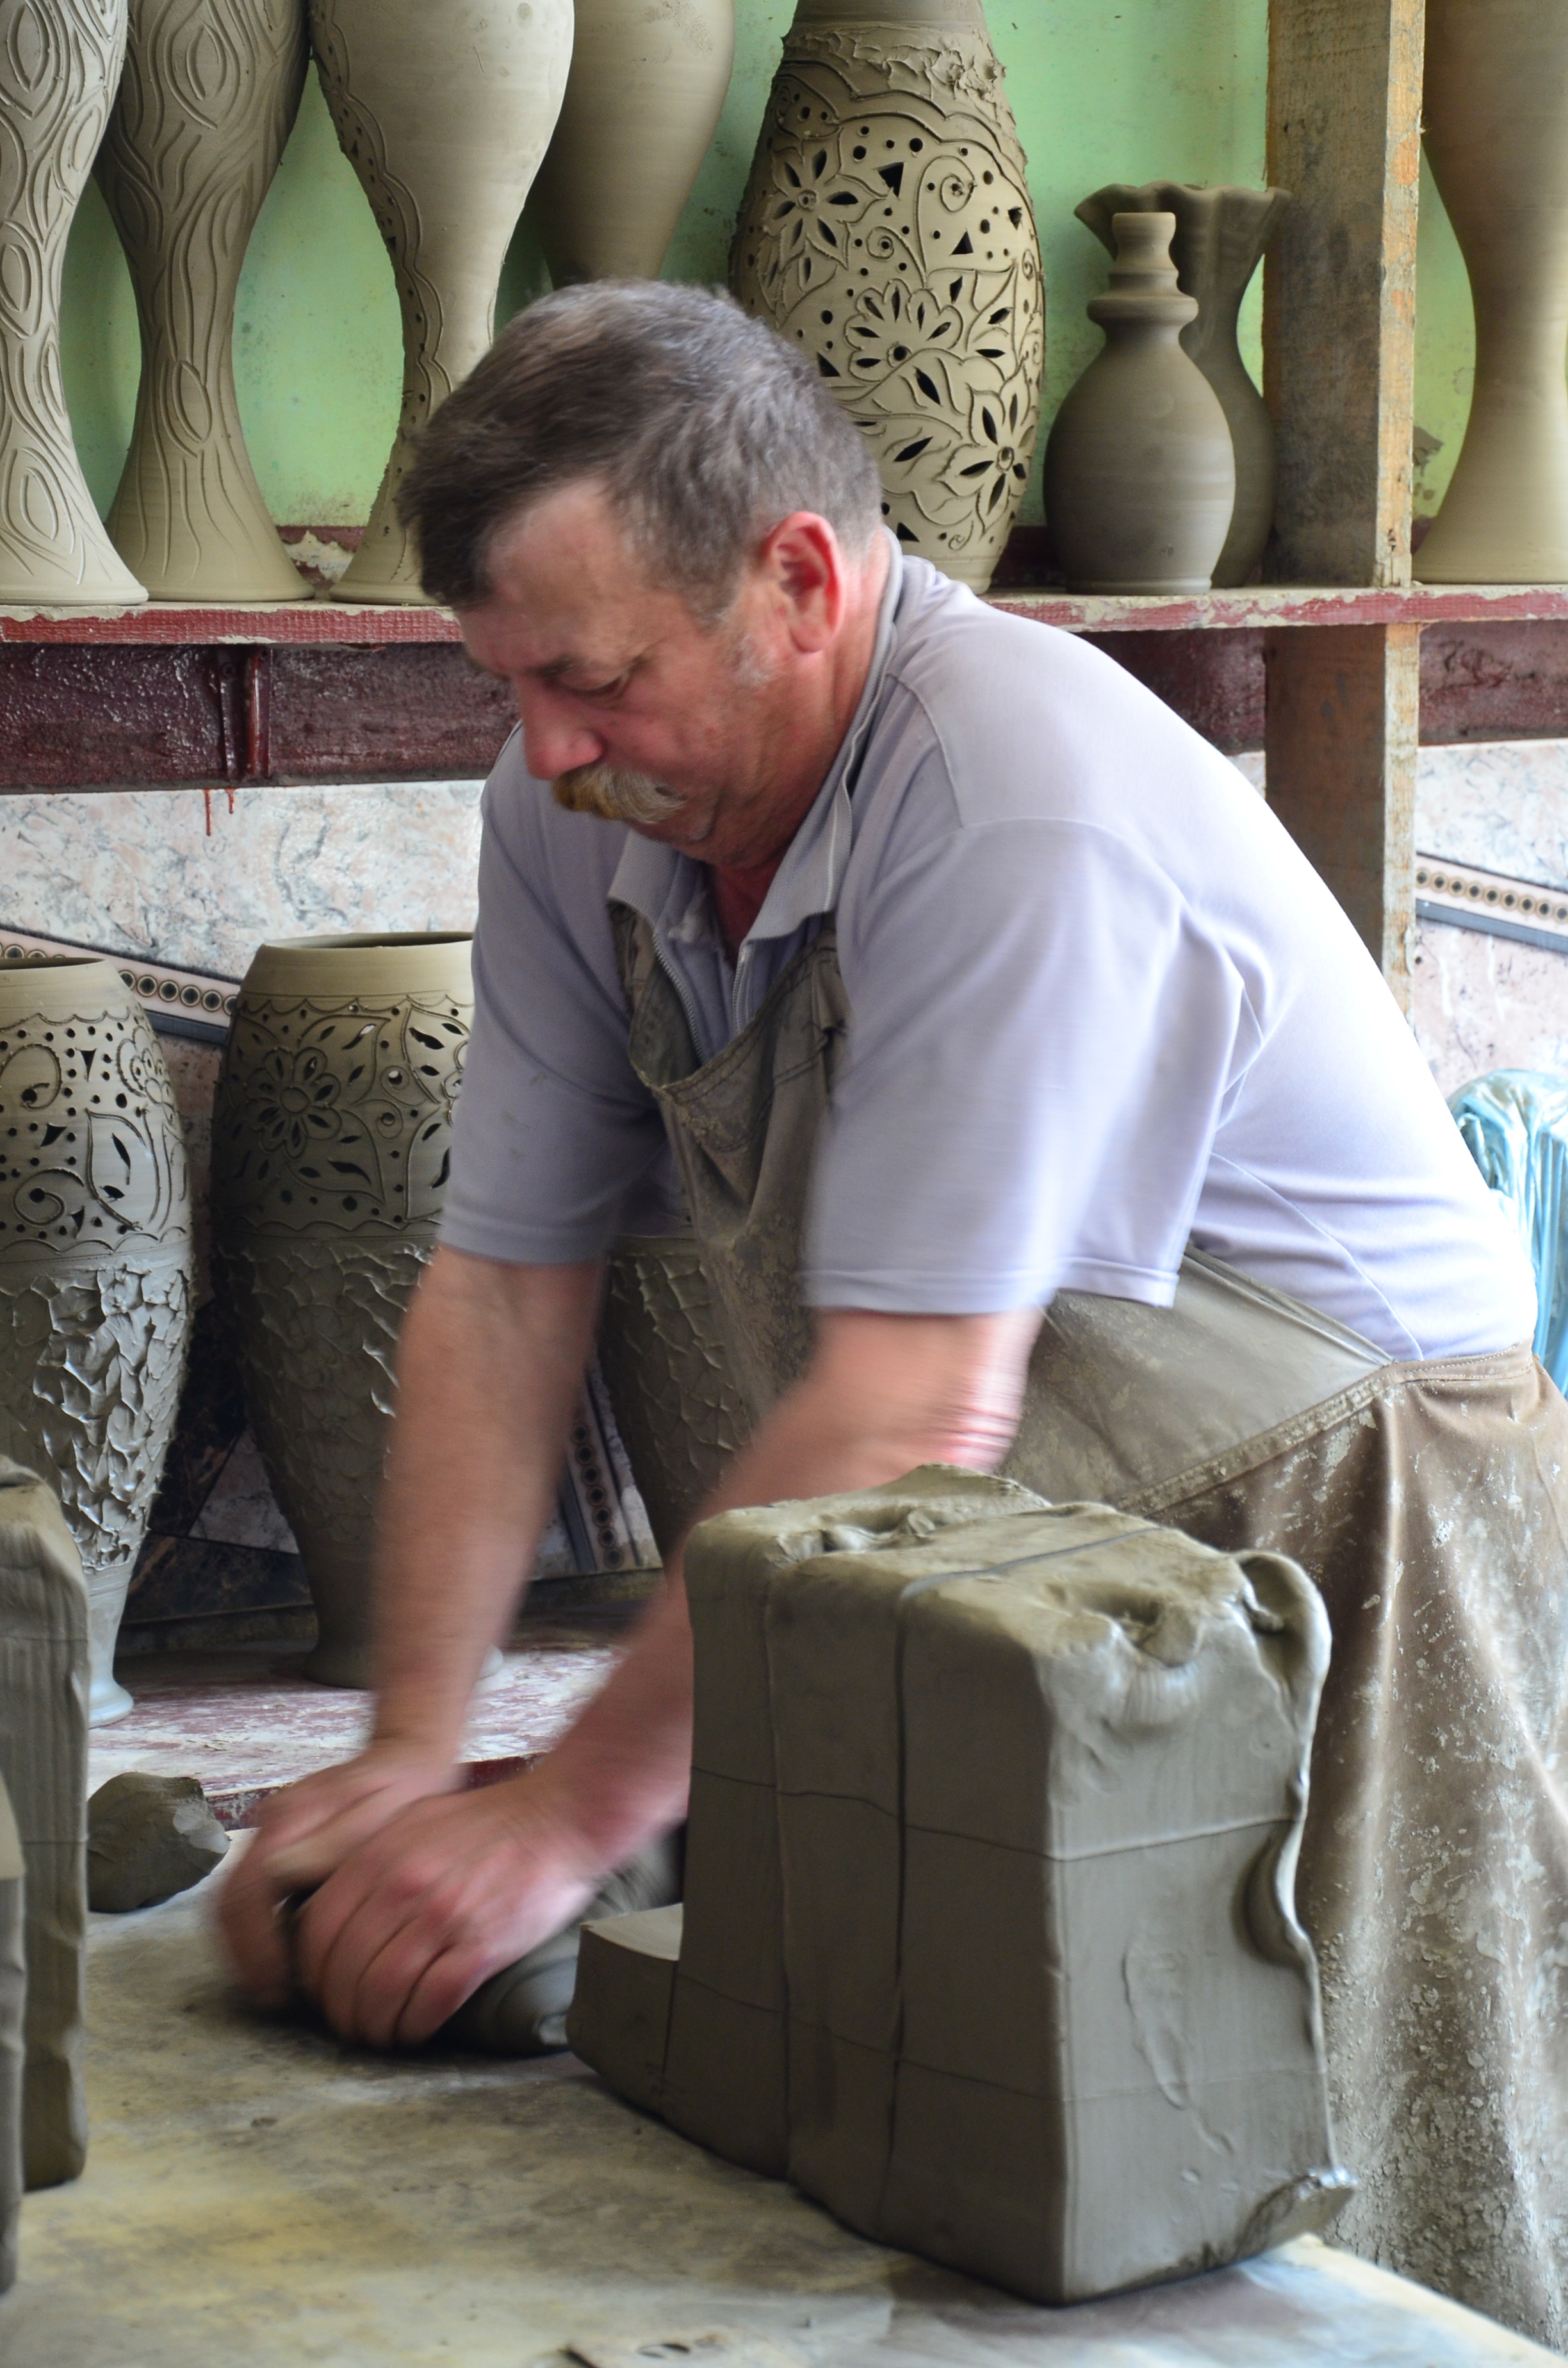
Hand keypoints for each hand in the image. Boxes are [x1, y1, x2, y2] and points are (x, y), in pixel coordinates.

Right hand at [218, 1741, 458, 2008]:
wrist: (408, 1754)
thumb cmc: (405, 1791)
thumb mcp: (384, 1818)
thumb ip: (334, 1847)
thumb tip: (281, 1878)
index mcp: (291, 1817)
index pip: (246, 1893)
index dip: (256, 1948)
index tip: (279, 1985)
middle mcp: (271, 1823)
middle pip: (226, 1902)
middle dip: (243, 1957)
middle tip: (273, 1995)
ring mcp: (270, 1832)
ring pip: (231, 1902)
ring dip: (246, 1948)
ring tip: (277, 1985)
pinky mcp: (279, 1844)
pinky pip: (249, 1896)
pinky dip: (257, 1932)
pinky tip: (286, 1957)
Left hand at [290, 1763, 599, 2048]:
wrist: (559, 1817)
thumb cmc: (491, 1822)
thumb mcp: (415, 1822)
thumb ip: (373, 1862)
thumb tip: (338, 1909)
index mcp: (380, 1857)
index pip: (318, 1933)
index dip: (313, 1975)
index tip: (324, 1992)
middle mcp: (402, 1887)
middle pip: (344, 1971)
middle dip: (341, 2010)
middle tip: (352, 2024)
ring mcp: (442, 1918)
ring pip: (381, 1993)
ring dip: (374, 2027)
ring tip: (382, 2035)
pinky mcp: (481, 1945)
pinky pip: (430, 2001)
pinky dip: (415, 2027)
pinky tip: (416, 2031)